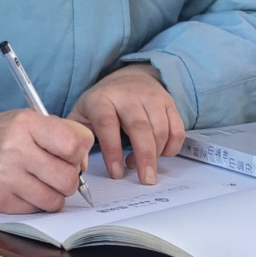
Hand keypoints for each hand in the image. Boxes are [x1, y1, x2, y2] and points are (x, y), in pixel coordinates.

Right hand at [0, 109, 93, 213]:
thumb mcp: (36, 121)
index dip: (77, 153)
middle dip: (69, 178)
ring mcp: (5, 177)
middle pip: (67, 178)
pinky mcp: (0, 200)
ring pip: (55, 200)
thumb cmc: (11, 136)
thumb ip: (68, 134)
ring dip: (55, 194)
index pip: (72, 145)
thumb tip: (84, 164)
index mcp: (26, 123)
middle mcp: (13, 149)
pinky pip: (37, 211)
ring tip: (42, 182)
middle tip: (56, 171)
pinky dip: (38, 203)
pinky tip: (26, 189)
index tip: (69, 153)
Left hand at [69, 64, 184, 184]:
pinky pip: (177, 129)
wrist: (129, 77)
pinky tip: (160, 154)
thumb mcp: (82, 115)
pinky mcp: (169, 103)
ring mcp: (151, 98)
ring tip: (145, 167)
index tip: (117, 173)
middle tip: (146, 179)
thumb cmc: (103, 102)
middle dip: (144, 156)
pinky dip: (172, 147)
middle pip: (139, 127)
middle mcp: (128, 96)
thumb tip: (79, 166)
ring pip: (160, 129)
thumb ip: (78, 138)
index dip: (113, 151)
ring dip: (156, 153)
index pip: (107, 124)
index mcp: (102, 100)